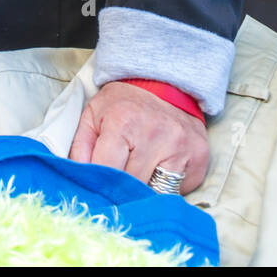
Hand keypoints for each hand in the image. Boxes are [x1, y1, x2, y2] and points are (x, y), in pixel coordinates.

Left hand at [69, 81, 208, 194]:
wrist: (165, 83)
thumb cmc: (124, 104)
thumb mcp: (93, 114)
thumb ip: (80, 147)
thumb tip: (77, 179)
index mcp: (123, 123)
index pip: (108, 173)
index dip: (100, 185)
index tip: (98, 190)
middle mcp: (155, 135)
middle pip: (133, 187)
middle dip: (123, 188)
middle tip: (119, 179)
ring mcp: (180, 148)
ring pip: (156, 193)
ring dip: (146, 188)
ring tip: (141, 168)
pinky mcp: (199, 159)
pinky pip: (178, 191)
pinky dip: (168, 186)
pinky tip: (161, 166)